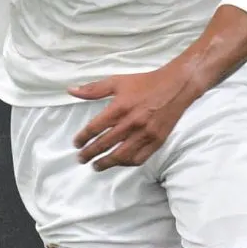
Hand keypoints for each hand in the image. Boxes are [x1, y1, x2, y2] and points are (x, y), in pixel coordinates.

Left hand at [69, 64, 205, 170]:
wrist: (176, 86)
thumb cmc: (145, 83)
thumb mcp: (117, 81)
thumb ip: (93, 89)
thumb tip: (71, 91)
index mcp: (119, 108)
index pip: (94, 129)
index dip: (82, 138)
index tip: (76, 144)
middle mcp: (131, 123)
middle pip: (104, 144)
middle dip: (89, 154)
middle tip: (81, 158)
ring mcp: (145, 134)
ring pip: (121, 156)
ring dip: (105, 163)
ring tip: (96, 166)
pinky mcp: (157, 141)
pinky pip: (139, 158)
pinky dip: (126, 163)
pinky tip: (118, 163)